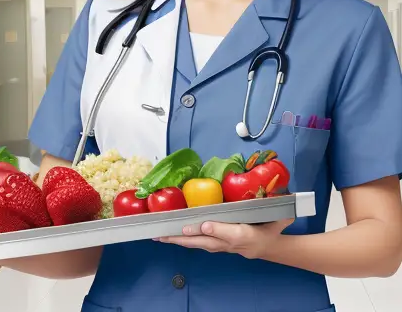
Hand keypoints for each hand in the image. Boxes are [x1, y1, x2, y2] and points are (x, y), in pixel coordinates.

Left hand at [157, 218, 293, 259]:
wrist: (268, 246)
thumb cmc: (269, 228)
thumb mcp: (276, 219)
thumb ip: (278, 210)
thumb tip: (284, 197)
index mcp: (243, 235)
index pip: (227, 234)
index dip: (215, 230)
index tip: (202, 226)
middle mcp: (228, 243)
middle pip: (203, 242)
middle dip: (182, 239)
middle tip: (164, 235)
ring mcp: (220, 245)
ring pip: (196, 244)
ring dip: (177, 241)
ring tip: (159, 236)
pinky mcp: (214, 244)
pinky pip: (195, 242)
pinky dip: (181, 240)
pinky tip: (168, 236)